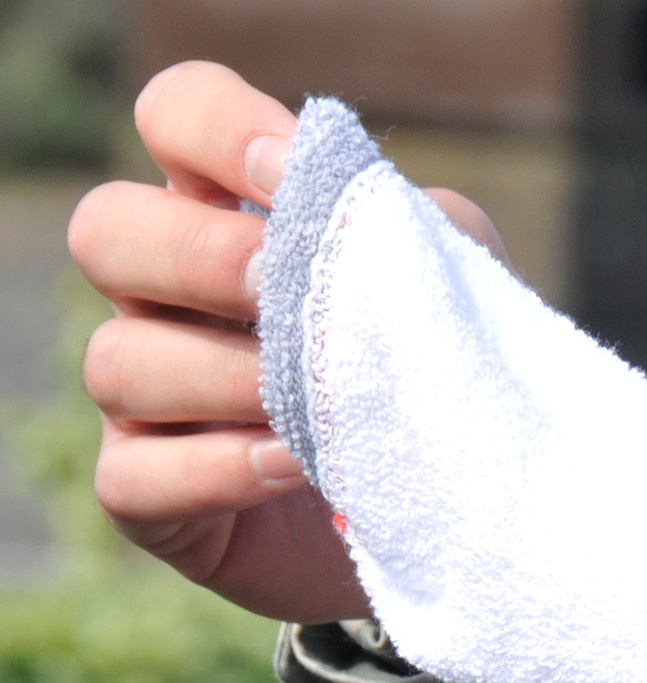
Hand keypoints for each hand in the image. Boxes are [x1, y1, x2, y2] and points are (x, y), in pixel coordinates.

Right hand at [66, 62, 507, 622]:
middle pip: (107, 229)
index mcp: (235, 218)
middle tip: (285, 294)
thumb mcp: (457, 293)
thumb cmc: (441, 388)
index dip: (216, 127)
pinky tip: (294, 467)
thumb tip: (370, 209)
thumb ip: (421, 232)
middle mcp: (168, 297)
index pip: (179, 116)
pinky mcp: (151, 497)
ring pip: (120, 362)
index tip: (290, 172)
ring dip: (229, 379)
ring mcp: (147, 401)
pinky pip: (135, 476)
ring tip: (319, 412)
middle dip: (199, 257)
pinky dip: (219, 469)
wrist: (452, 521)